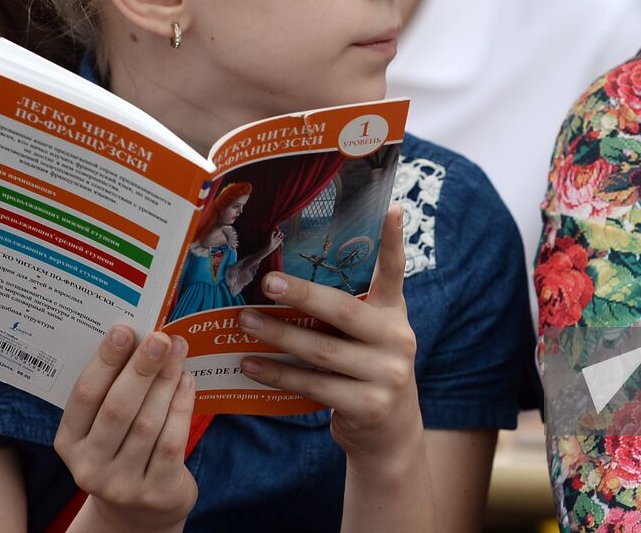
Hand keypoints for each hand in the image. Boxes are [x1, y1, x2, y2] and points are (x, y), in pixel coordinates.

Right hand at [55, 327, 197, 531]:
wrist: (139, 512)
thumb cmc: (123, 450)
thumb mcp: (103, 427)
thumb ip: (112, 390)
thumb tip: (138, 334)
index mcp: (68, 442)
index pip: (84, 396)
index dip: (104, 361)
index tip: (123, 329)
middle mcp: (89, 466)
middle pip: (117, 408)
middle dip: (140, 368)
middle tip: (159, 336)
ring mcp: (121, 484)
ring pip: (147, 423)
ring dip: (166, 381)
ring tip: (179, 350)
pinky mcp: (154, 492)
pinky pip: (171, 442)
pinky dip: (181, 407)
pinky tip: (188, 381)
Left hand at [237, 206, 422, 462]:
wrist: (390, 432)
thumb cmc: (366, 370)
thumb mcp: (369, 337)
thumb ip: (345, 313)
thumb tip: (282, 285)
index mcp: (395, 314)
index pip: (395, 272)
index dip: (393, 241)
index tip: (391, 208)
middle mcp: (397, 339)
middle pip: (344, 312)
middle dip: (303, 296)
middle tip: (267, 282)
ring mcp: (385, 375)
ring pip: (323, 352)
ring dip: (279, 336)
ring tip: (243, 323)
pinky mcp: (368, 406)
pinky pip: (314, 386)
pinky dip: (279, 375)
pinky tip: (251, 365)